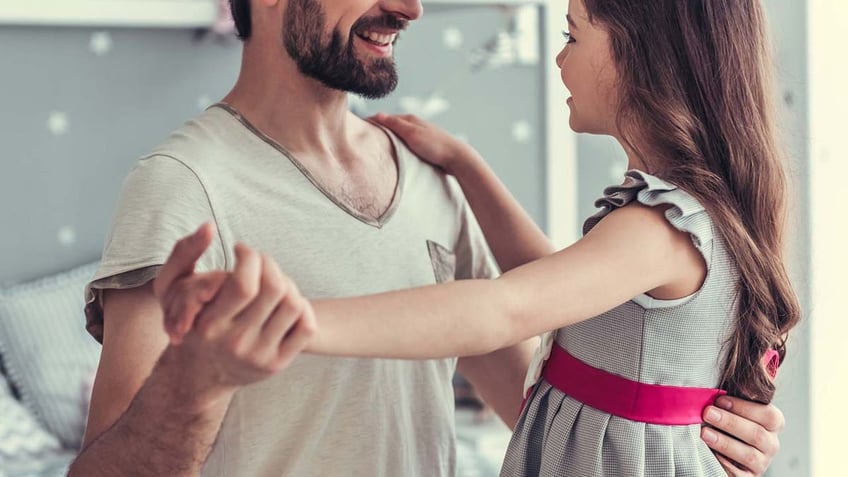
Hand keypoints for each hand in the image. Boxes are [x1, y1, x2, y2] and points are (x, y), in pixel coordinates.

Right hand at [153, 224, 316, 394]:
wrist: (197, 377)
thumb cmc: (190, 324)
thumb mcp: (171, 291)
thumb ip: (184, 253)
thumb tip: (209, 226)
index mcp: (210, 325)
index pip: (244, 284)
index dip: (250, 257)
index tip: (242, 250)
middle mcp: (235, 342)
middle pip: (274, 289)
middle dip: (269, 264)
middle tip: (260, 262)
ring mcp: (259, 355)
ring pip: (293, 304)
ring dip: (287, 283)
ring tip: (272, 281)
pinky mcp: (278, 364)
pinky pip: (307, 326)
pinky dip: (302, 307)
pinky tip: (285, 302)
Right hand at [370, 113, 481, 174]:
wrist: (457, 158)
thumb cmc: (435, 146)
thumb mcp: (411, 133)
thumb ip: (394, 124)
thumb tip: (376, 114)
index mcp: (409, 119)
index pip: (384, 118)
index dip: (370, 123)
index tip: (356, 129)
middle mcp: (414, 124)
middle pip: (390, 126)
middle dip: (377, 131)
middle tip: (363, 140)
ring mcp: (419, 135)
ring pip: (398, 135)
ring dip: (387, 139)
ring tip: (375, 147)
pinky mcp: (424, 146)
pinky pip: (405, 144)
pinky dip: (396, 146)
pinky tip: (394, 154)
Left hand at [701, 395, 784, 475]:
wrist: (724, 451)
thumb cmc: (726, 423)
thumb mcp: (732, 409)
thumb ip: (729, 401)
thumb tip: (716, 391)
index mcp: (772, 424)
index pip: (769, 415)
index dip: (744, 407)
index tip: (720, 400)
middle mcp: (771, 444)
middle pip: (757, 434)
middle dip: (730, 422)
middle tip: (707, 413)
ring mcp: (762, 463)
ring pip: (749, 455)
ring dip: (725, 442)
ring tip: (704, 433)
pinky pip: (740, 474)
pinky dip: (725, 464)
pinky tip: (711, 454)